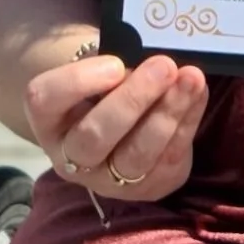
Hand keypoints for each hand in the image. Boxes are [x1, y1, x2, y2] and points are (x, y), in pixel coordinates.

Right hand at [24, 52, 208, 200]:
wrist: (118, 119)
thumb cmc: (104, 82)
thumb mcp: (98, 67)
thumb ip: (116, 61)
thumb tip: (152, 55)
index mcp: (49, 118)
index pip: (45, 101)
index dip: (77, 83)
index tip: (115, 63)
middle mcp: (71, 157)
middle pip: (94, 136)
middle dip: (133, 99)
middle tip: (165, 65)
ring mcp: (108, 180)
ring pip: (135, 156)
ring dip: (168, 114)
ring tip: (192, 78)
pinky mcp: (147, 188)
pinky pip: (168, 159)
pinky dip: (187, 123)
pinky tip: (198, 94)